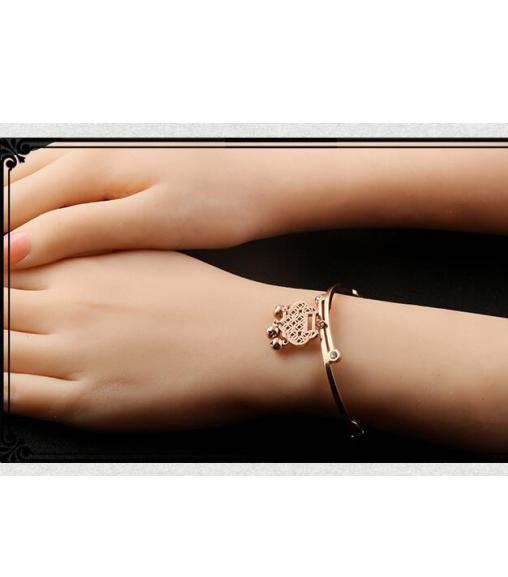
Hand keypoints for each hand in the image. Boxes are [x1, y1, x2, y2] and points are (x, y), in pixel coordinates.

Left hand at [3, 250, 328, 429]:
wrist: (252, 340)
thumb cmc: (212, 300)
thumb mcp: (149, 258)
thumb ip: (95, 257)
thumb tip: (61, 256)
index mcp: (87, 265)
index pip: (4, 262)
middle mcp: (71, 305)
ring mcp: (75, 353)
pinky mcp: (87, 400)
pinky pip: (10, 394)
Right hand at [4, 145, 300, 268]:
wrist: (265, 180)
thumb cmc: (220, 201)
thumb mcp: (150, 222)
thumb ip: (80, 231)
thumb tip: (13, 250)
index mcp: (90, 168)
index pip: (12, 206)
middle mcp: (89, 154)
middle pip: (15, 192)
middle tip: (2, 275)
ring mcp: (105, 157)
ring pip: (36, 185)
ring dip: (16, 218)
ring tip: (13, 259)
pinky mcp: (122, 168)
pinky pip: (64, 184)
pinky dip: (45, 208)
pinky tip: (52, 232)